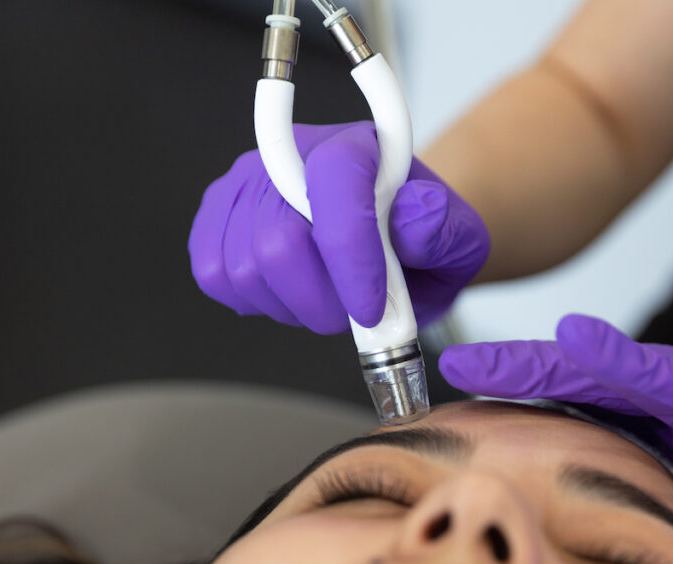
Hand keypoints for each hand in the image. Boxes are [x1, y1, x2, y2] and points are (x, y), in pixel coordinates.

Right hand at [188, 122, 489, 333]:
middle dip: (324, 300)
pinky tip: (292, 292)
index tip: (371, 308)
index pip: (336, 185)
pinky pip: (215, 275)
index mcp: (356, 146)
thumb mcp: (457, 239)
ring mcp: (246, 183)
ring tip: (329, 297)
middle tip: (355, 308)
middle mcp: (291, 154)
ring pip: (247, 268)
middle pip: (280, 242)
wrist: (392, 237)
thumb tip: (416, 214)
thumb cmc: (421, 237)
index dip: (350, 260)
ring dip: (295, 306)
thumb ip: (442, 230)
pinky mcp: (217, 216)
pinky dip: (258, 301)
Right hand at [440, 314, 672, 563]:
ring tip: (468, 372)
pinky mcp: (638, 432)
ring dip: (522, 377)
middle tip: (466, 362)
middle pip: (593, 372)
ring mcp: (653, 411)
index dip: (602, 359)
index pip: (648, 375)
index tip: (565, 337)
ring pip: (578, 387)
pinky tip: (500, 405)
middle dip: (529, 364)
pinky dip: (536, 404)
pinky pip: (580, 412)